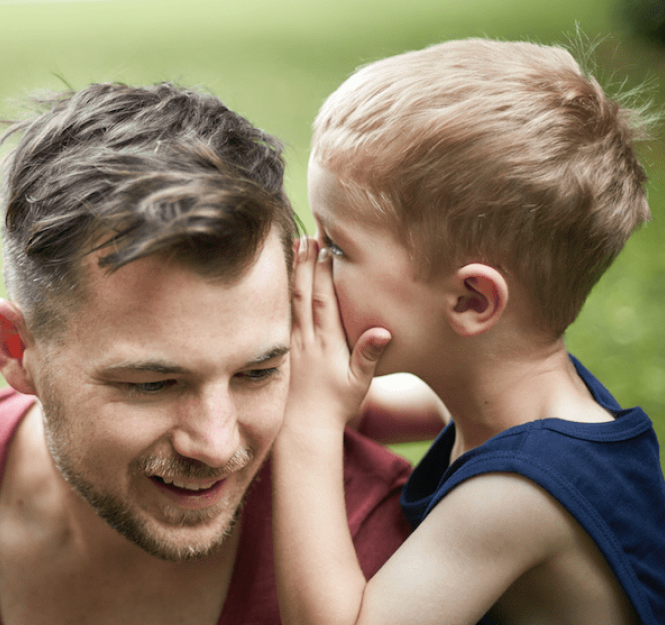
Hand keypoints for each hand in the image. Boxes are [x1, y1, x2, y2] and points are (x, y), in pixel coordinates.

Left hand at [285, 236, 390, 433]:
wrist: (303, 428)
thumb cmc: (335, 406)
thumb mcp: (359, 384)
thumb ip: (368, 356)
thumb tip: (382, 332)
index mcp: (327, 345)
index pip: (325, 302)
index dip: (324, 275)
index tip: (327, 249)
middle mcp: (307, 340)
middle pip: (304, 295)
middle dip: (306, 264)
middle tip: (307, 236)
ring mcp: (293, 343)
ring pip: (291, 301)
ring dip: (294, 272)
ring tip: (294, 246)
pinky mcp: (285, 348)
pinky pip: (282, 314)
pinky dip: (283, 292)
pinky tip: (283, 276)